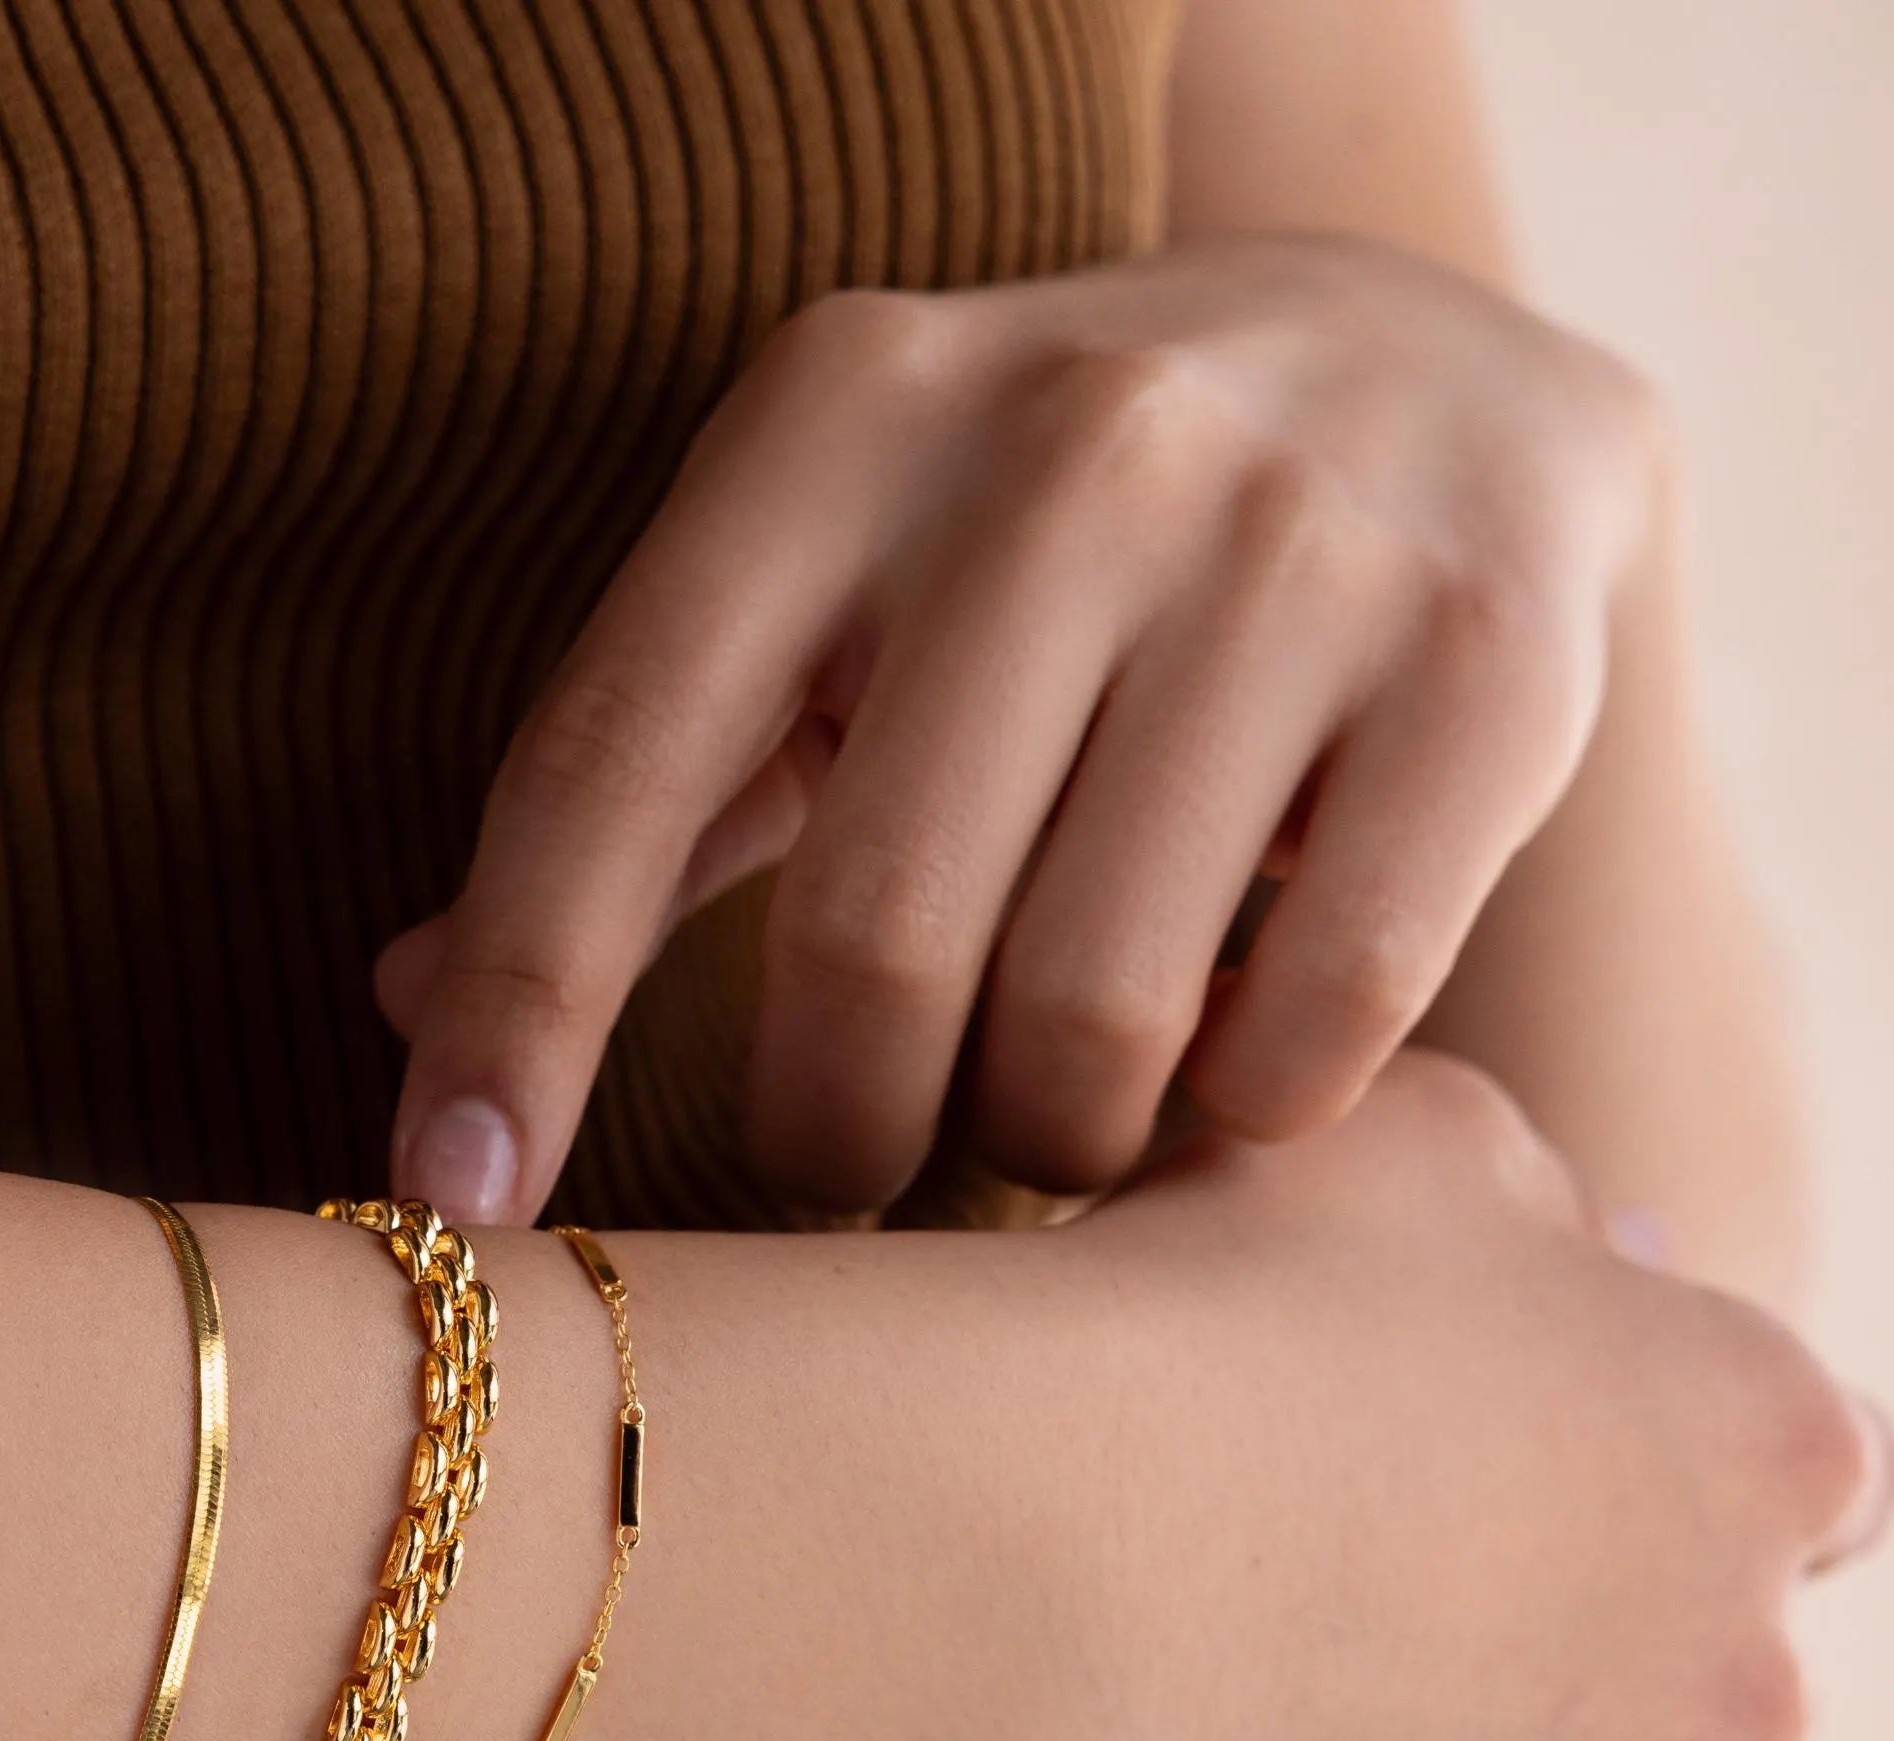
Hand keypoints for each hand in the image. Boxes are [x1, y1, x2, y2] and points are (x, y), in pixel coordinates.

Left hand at [382, 236, 1664, 1220]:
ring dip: (1039, 1143)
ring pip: (1092, 1019)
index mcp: (832, 423)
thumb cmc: (1040, 548)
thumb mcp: (820, 589)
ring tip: (1042, 1107)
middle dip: (834, 1134)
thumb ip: (642, 791)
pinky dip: (1237, 1117)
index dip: (518, 1016)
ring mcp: (1298, 539)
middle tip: (853, 1159)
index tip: (450, 1215)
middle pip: (871, 948)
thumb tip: (402, 1009)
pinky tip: (1222, 1063)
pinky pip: (1313, 1028)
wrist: (1438, 372)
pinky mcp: (1491, 663)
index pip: (612, 762)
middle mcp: (1064, 446)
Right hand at [951, 1054, 1884, 1740]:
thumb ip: (1533, 1207)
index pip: (1812, 1491)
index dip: (1647, 1484)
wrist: (1019, 1542)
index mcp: (1759, 1449)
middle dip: (1560, 1668)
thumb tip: (1561, 1267)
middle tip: (1333, 1611)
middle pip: (1696, 1701)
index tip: (1501, 1480)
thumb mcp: (1403, 1139)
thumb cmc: (1195, 1308)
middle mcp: (1742, 1687)